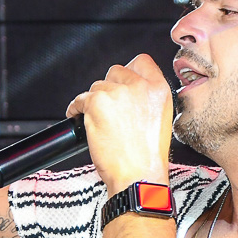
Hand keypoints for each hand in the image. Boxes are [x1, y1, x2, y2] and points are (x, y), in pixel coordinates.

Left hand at [66, 54, 173, 192]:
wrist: (139, 176)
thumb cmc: (148, 157)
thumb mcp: (160, 119)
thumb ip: (146, 99)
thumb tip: (127, 91)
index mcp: (159, 90)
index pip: (142, 61)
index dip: (129, 72)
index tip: (122, 83)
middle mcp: (139, 86)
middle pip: (116, 71)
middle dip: (110, 88)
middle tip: (110, 110)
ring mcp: (117, 92)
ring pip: (96, 86)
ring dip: (94, 102)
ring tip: (100, 122)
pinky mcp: (97, 102)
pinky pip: (80, 99)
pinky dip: (77, 110)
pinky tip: (84, 122)